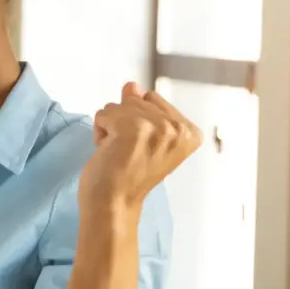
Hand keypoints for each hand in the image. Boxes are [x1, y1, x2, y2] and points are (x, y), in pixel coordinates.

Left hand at [79, 82, 202, 215]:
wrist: (114, 203)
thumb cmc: (128, 175)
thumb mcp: (143, 137)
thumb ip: (142, 108)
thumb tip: (132, 85)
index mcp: (190, 131)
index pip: (152, 98)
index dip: (139, 121)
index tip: (142, 148)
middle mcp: (178, 127)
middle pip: (136, 99)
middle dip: (124, 122)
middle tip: (129, 152)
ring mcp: (157, 126)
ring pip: (118, 105)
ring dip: (111, 128)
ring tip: (119, 152)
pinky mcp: (133, 127)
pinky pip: (103, 113)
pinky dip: (99, 131)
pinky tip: (109, 152)